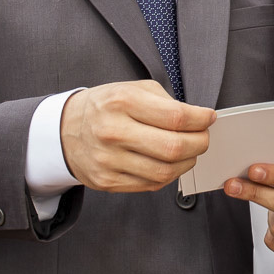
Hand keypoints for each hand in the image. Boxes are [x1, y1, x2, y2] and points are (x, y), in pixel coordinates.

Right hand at [60, 80, 214, 192]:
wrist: (64, 130)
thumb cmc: (105, 107)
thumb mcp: (131, 88)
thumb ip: (165, 101)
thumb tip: (197, 118)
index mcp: (122, 102)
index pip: (176, 116)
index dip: (201, 119)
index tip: (208, 118)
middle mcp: (113, 131)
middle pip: (174, 147)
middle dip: (200, 143)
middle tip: (203, 137)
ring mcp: (108, 160)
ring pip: (166, 171)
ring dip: (188, 162)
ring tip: (189, 151)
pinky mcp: (107, 181)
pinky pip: (152, 184)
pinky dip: (169, 175)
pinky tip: (170, 163)